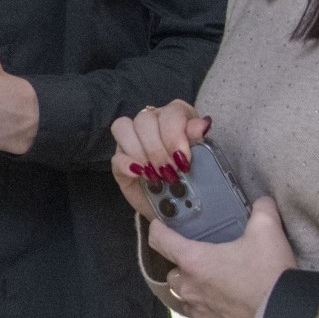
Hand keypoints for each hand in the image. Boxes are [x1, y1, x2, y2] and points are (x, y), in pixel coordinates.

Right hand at [108, 102, 211, 221]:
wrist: (182, 205)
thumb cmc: (193, 177)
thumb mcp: (202, 159)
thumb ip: (199, 139)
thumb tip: (201, 125)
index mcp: (176, 117)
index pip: (171, 112)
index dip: (175, 134)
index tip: (183, 158)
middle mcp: (152, 122)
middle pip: (145, 120)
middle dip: (158, 149)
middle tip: (170, 171)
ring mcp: (132, 140)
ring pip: (124, 128)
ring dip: (140, 153)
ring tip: (155, 175)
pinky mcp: (120, 160)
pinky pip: (116, 155)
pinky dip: (127, 164)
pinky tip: (139, 174)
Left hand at [148, 197, 296, 317]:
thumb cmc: (270, 274)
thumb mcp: (267, 232)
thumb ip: (262, 211)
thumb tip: (263, 202)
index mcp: (194, 260)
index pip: (161, 240)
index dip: (158, 230)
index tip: (159, 226)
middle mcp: (190, 288)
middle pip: (173, 274)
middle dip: (183, 266)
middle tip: (204, 260)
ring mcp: (199, 313)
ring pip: (185, 299)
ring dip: (194, 291)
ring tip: (214, 285)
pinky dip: (208, 315)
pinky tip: (223, 310)